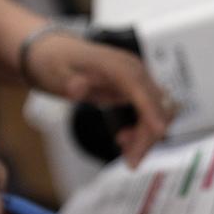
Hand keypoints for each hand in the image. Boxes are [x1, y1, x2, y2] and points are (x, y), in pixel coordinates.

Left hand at [24, 33, 172, 166]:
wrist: (55, 52)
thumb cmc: (56, 62)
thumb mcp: (55, 73)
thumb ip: (68, 82)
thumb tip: (77, 89)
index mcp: (115, 65)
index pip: (139, 88)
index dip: (151, 110)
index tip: (159, 132)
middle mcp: (133, 69)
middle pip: (155, 104)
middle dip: (147, 135)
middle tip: (131, 162)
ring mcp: (138, 79)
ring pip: (159, 111)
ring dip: (147, 135)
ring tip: (126, 151)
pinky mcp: (137, 88)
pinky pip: (151, 111)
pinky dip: (145, 129)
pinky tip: (126, 140)